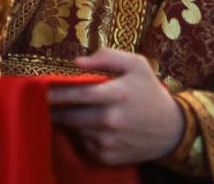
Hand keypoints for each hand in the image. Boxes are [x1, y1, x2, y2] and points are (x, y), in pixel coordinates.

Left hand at [47, 48, 184, 165]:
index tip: (41, 89)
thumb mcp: (136, 65)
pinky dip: (84, 135)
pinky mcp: (108, 156)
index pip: (77, 94)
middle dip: (56, 109)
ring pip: (77, 129)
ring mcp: (109, 141)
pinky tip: (92, 127)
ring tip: (70, 112)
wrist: (172, 130)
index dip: (56, 92)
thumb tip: (77, 61)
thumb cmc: (150, 92)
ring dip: (71, 121)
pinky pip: (86, 144)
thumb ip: (107, 57)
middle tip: (46, 102)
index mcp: (116, 94)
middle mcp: (111, 120)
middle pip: (71, 115)